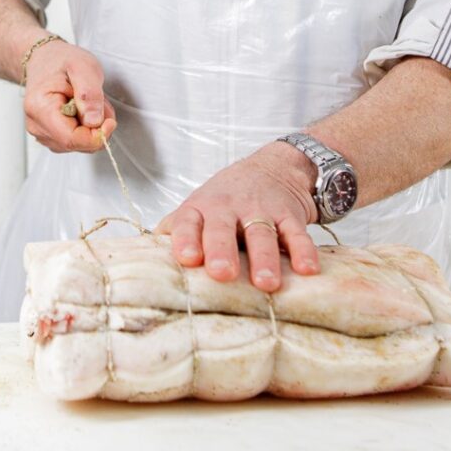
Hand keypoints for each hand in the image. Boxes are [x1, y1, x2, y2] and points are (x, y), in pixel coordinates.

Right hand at [23, 40, 117, 153]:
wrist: (44, 59)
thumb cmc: (61, 61)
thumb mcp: (83, 67)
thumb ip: (90, 94)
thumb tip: (94, 122)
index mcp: (40, 108)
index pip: (71, 139)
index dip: (96, 136)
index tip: (110, 121)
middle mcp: (36, 125)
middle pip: (76, 144)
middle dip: (96, 128)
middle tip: (99, 102)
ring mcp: (41, 133)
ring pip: (78, 145)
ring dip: (92, 128)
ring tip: (88, 102)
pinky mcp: (48, 135)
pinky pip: (75, 142)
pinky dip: (85, 129)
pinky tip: (81, 110)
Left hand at [157, 145, 319, 291]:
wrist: (274, 167)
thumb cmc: (225, 199)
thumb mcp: (197, 208)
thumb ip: (175, 231)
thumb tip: (142, 256)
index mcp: (200, 209)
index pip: (188, 222)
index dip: (186, 239)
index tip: (186, 259)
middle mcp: (228, 207)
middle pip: (223, 228)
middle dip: (221, 250)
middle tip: (222, 274)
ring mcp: (260, 209)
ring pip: (261, 233)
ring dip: (264, 258)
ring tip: (266, 283)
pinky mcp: (289, 214)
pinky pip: (297, 233)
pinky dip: (304, 250)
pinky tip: (307, 270)